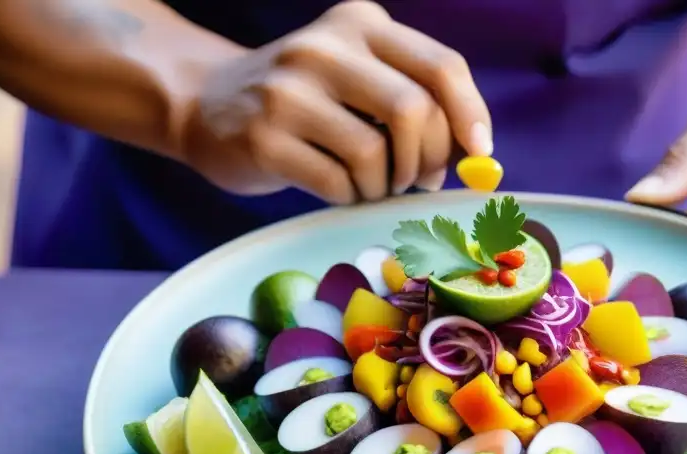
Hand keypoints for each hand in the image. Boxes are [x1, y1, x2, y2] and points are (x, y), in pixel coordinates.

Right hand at [179, 0, 490, 203]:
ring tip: (372, 184)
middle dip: (428, 158)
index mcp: (360, 24)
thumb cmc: (304, 101)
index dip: (471, 115)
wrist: (206, 104)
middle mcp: (325, 47)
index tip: (480, 153)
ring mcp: (288, 91)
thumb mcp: (357, 76)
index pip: (441, 66)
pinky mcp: (263, 138)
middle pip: (414, 110)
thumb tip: (471, 155)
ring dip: (386, 185)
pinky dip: (350, 197)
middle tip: (418, 178)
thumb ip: (412, 100)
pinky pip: (337, 183)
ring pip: (375, 154)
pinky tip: (338, 188)